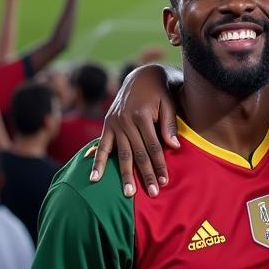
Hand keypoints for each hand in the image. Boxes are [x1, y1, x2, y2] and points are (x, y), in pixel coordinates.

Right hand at [91, 64, 179, 197]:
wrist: (141, 76)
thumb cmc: (159, 92)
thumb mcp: (168, 103)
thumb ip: (169, 124)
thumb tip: (174, 146)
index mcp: (142, 115)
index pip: (153, 146)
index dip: (160, 165)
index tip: (165, 182)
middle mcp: (126, 120)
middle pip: (138, 154)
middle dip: (146, 174)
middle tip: (152, 193)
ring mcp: (115, 123)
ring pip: (122, 154)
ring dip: (125, 174)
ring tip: (128, 193)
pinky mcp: (107, 124)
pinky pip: (102, 147)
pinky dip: (97, 163)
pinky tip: (94, 179)